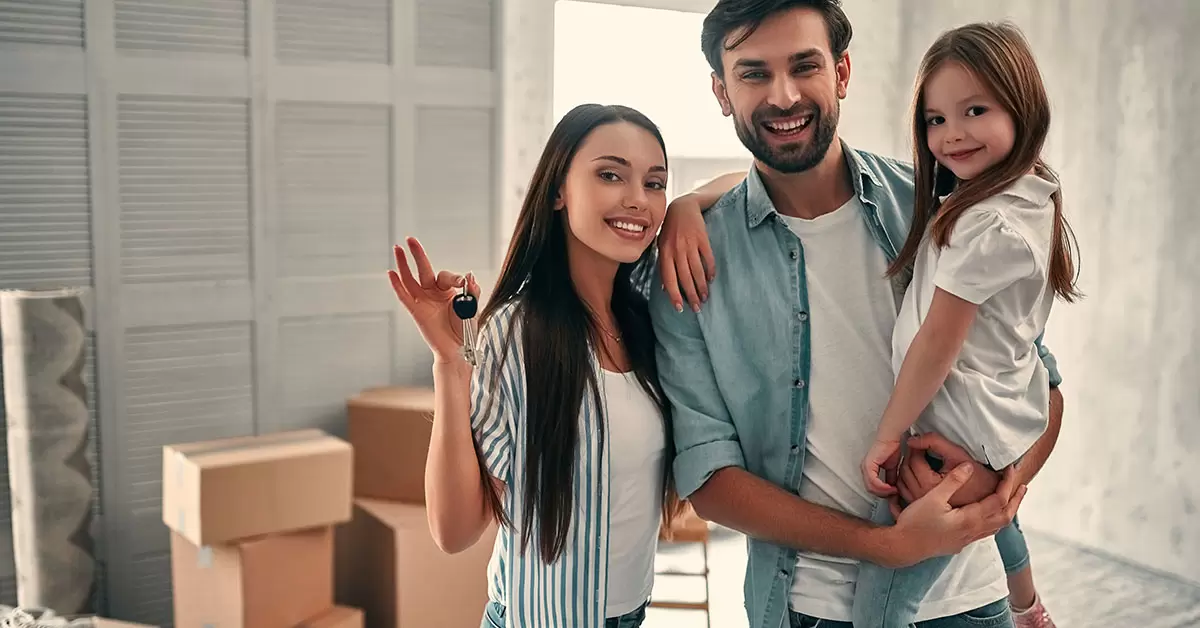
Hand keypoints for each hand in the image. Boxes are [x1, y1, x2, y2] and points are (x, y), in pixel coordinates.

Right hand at [387, 237, 478, 363]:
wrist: (459, 350)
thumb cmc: (465, 330)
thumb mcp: (472, 307)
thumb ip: (472, 291)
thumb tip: (469, 275)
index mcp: (448, 290)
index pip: (446, 276)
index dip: (454, 278)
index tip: (463, 283)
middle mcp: (434, 293)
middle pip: (424, 269)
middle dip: (418, 254)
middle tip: (411, 239)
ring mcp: (423, 301)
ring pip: (410, 279)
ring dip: (403, 264)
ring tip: (397, 248)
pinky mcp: (416, 312)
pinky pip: (404, 296)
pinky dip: (397, 285)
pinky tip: (391, 273)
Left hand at [658, 198, 714, 312]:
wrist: (683, 207)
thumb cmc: (670, 229)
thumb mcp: (661, 244)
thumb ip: (663, 264)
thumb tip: (664, 287)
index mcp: (664, 252)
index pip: (669, 278)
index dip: (674, 294)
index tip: (680, 308)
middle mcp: (676, 250)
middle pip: (684, 277)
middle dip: (691, 295)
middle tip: (697, 308)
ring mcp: (690, 244)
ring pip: (696, 270)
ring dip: (701, 286)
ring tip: (705, 297)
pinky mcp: (702, 239)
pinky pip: (707, 258)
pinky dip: (710, 270)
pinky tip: (711, 279)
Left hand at [861, 438, 901, 496]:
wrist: (891, 439)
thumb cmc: (891, 449)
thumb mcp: (892, 468)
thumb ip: (891, 478)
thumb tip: (893, 488)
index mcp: (869, 470)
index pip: (873, 488)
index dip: (884, 493)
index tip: (894, 494)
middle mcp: (865, 470)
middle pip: (871, 490)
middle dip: (884, 495)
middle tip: (894, 495)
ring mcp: (865, 468)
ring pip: (871, 487)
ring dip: (884, 492)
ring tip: (894, 491)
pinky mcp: (868, 465)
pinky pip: (873, 482)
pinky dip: (883, 487)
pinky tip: (891, 487)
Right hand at [885, 463, 1025, 567]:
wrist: (903, 547)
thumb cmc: (916, 522)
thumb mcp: (933, 497)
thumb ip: (953, 481)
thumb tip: (969, 466)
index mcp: (970, 519)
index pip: (998, 500)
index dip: (1007, 483)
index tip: (1010, 470)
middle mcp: (973, 531)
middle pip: (1004, 516)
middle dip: (1016, 501)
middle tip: (1022, 487)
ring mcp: (967, 539)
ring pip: (996, 526)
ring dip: (1007, 511)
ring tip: (1011, 499)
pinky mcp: (960, 542)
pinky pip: (986, 532)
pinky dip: (994, 520)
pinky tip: (988, 515)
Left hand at [898, 433, 998, 506]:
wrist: (988, 498)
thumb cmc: (976, 478)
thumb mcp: (957, 454)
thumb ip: (934, 442)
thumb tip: (913, 439)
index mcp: (929, 484)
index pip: (913, 459)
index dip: (917, 446)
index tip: (923, 441)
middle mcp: (920, 495)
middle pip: (905, 469)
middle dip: (911, 455)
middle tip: (920, 447)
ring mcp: (919, 502)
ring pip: (902, 479)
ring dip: (907, 466)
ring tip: (919, 458)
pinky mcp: (920, 506)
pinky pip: (904, 489)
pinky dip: (907, 478)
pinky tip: (917, 472)